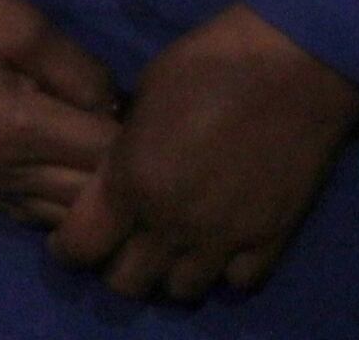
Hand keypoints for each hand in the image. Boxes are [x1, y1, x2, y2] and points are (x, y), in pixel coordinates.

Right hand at [0, 0, 123, 229]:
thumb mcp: (25, 24)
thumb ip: (81, 70)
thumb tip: (115, 107)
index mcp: (19, 128)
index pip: (107, 156)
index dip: (137, 138)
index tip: (149, 113)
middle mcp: (4, 170)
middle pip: (90, 197)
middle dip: (122, 173)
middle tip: (137, 140)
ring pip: (63, 217)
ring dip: (92, 197)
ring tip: (109, 164)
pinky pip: (30, 217)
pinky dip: (60, 207)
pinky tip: (70, 182)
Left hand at [49, 3, 358, 301]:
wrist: (289, 67)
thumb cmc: (205, 66)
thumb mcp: (141, 102)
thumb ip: (122, 151)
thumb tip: (114, 173)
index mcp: (130, 182)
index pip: (82, 247)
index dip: (69, 247)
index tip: (69, 239)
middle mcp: (171, 223)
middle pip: (128, 283)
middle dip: (116, 267)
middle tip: (121, 244)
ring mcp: (224, 238)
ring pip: (182, 291)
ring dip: (170, 272)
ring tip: (171, 247)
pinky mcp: (271, 240)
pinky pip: (237, 282)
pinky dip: (224, 270)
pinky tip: (221, 245)